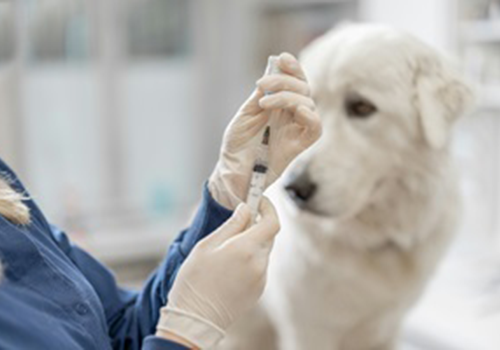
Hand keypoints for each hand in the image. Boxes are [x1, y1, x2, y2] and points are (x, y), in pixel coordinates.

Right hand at [156, 199, 279, 348]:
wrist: (195, 319)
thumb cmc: (195, 280)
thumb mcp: (207, 245)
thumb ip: (231, 225)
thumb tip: (246, 208)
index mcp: (246, 249)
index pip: (272, 221)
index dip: (268, 207)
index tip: (258, 200)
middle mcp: (259, 263)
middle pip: (269, 235)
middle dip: (257, 224)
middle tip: (239, 221)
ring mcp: (261, 278)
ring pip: (264, 250)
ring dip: (252, 243)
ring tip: (227, 249)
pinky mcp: (259, 289)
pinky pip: (260, 266)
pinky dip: (250, 259)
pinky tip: (230, 266)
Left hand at [209, 52, 321, 208]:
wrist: (232, 170)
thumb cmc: (237, 144)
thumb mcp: (246, 114)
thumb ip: (260, 95)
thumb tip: (272, 71)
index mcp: (279, 105)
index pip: (294, 81)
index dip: (292, 68)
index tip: (282, 58)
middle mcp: (290, 115)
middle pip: (303, 89)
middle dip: (285, 80)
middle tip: (263, 84)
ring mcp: (296, 129)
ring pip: (308, 103)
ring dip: (288, 97)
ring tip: (264, 103)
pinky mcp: (299, 145)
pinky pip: (315, 128)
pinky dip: (310, 116)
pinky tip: (298, 111)